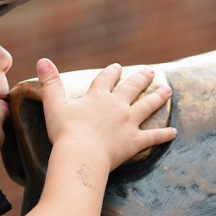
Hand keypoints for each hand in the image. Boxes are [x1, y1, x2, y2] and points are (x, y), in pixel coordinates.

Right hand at [36, 58, 175, 169]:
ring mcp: (128, 123)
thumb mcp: (53, 105)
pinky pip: (153, 136)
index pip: (106, 78)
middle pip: (132, 87)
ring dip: (158, 98)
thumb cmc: (65, 132)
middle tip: (150, 72)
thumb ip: (50, 83)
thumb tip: (42, 60)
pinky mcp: (135, 141)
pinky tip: (174, 132)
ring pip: (147, 106)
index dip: (112, 72)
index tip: (117, 67)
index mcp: (98, 96)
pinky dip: (164, 135)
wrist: (81, 155)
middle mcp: (117, 105)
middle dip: (141, 78)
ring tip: (167, 90)